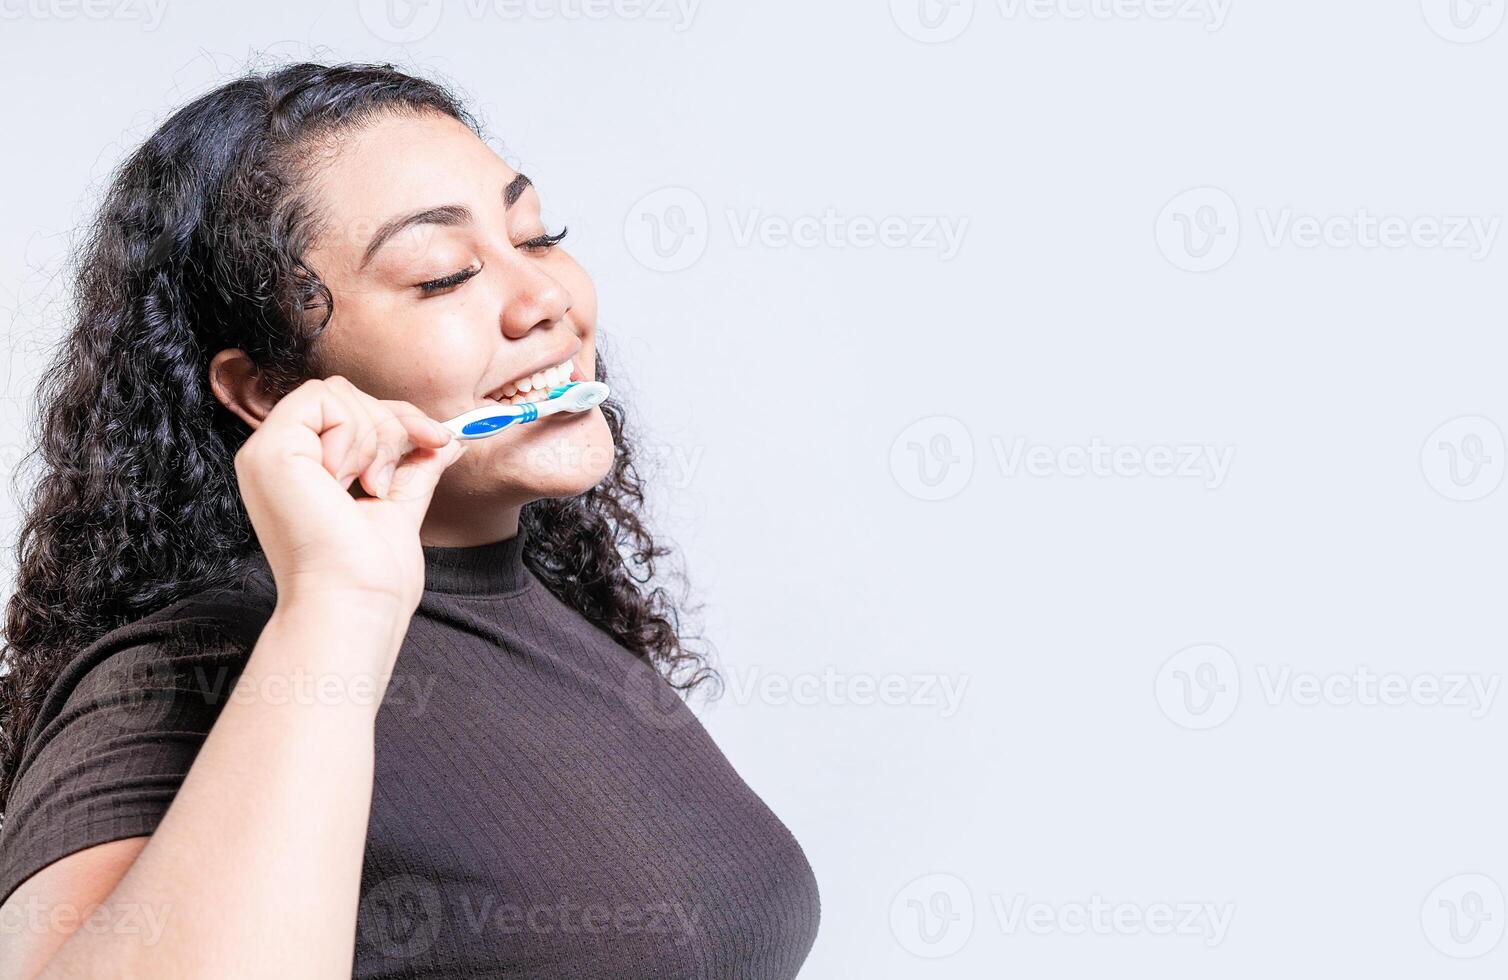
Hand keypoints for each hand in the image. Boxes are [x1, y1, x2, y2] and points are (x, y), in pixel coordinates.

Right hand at [234, 375, 467, 613]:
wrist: (357, 601)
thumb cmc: (373, 573)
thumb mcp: (401, 504)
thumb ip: (416, 466)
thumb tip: (448, 438)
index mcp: (304, 470)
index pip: (350, 410)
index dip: (400, 418)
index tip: (437, 440)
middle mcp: (280, 458)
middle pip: (346, 395)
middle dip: (392, 424)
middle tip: (393, 478)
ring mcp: (268, 453)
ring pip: (337, 393)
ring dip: (375, 437)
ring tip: (370, 487)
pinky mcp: (269, 451)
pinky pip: (321, 399)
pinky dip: (353, 433)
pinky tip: (348, 480)